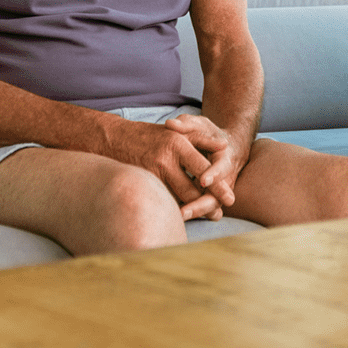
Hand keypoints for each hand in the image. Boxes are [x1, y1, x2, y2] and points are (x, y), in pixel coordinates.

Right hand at [107, 118, 225, 220]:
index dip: (217, 185)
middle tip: (219, 215)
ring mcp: (151, 174)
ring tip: (207, 217)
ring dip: (193, 210)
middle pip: (190, 190)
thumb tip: (224, 146)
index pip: (202, 168)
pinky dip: (175, 208)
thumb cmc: (154, 135)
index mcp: (177, 144)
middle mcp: (164, 160)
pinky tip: (184, 214)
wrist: (117, 139)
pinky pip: (163, 200)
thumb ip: (202, 139)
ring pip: (177, 199)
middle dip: (207, 204)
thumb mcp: (179, 130)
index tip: (230, 198)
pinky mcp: (143, 185)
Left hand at [164, 113, 250, 218]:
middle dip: (201, 205)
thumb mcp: (200, 124)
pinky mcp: (211, 198)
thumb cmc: (210, 133)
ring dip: (196, 213)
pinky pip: (204, 209)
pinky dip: (192, 213)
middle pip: (218, 196)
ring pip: (211, 207)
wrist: (227, 146)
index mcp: (225, 157)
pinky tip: (175, 218)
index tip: (203, 180)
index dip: (214, 173)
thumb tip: (170, 125)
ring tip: (177, 218)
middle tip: (183, 211)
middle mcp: (226, 177)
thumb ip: (186, 124)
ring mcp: (220, 191)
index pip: (222, 167)